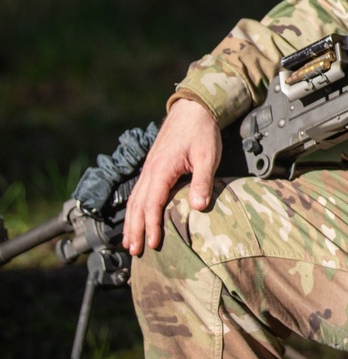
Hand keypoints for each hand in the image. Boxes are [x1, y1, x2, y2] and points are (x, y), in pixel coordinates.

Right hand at [123, 98, 221, 255]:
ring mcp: (149, 168)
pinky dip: (135, 208)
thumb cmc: (202, 131)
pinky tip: (135, 218)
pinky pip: (139, 191)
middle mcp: (150, 170)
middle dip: (135, 229)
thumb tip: (199, 207)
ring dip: (131, 222)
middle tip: (134, 251)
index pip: (152, 204)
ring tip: (129, 242)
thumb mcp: (207, 156)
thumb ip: (202, 181)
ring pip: (135, 199)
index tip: (153, 245)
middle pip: (137, 205)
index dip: (152, 226)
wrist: (193, 107)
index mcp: (162, 169)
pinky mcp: (153, 166)